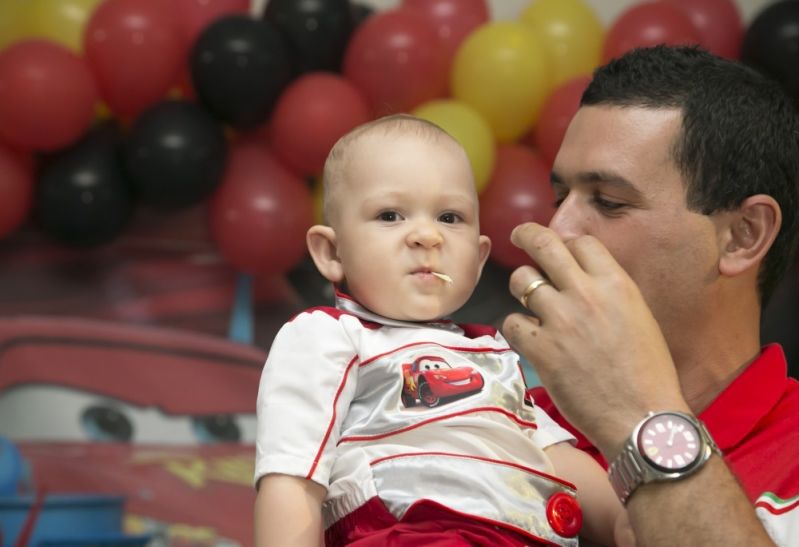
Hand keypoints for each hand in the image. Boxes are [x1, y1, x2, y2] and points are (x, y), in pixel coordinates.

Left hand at [501, 223, 689, 457]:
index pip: (581, 241)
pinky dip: (515, 328)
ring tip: (528, 302)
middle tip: (519, 235)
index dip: (567, 244)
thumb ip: (608, 293)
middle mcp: (586, 294)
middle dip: (526, 234)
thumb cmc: (648, 373)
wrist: (643, 418)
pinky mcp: (540, 349)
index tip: (560, 250)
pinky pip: (511, 322)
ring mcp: (560, 320)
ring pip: (520, 280)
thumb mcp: (638, 317)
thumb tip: (582, 279)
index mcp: (616, 284)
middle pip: (543, 243)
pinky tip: (527, 337)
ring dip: (520, 288)